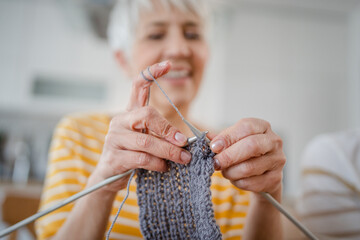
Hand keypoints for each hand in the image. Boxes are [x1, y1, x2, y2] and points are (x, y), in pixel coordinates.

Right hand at [90, 61, 190, 191]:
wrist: (109, 178)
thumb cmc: (133, 155)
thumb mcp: (147, 140)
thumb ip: (161, 135)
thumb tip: (185, 140)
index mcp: (130, 113)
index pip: (138, 85)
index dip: (152, 73)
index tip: (168, 65)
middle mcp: (120, 121)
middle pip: (147, 115)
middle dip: (169, 130)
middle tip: (184, 143)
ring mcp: (114, 138)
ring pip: (146, 141)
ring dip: (169, 151)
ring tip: (182, 159)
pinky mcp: (114, 157)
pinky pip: (141, 158)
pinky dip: (157, 163)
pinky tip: (164, 167)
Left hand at [210, 118, 285, 197]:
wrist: (263, 173)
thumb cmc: (245, 152)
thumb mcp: (233, 141)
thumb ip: (220, 139)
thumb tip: (206, 138)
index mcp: (262, 127)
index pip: (246, 127)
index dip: (228, 137)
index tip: (214, 147)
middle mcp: (273, 142)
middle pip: (251, 146)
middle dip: (228, 156)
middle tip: (215, 163)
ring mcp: (277, 160)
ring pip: (249, 167)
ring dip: (231, 172)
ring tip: (225, 171)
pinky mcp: (275, 179)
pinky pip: (251, 183)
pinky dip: (237, 182)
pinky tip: (236, 178)